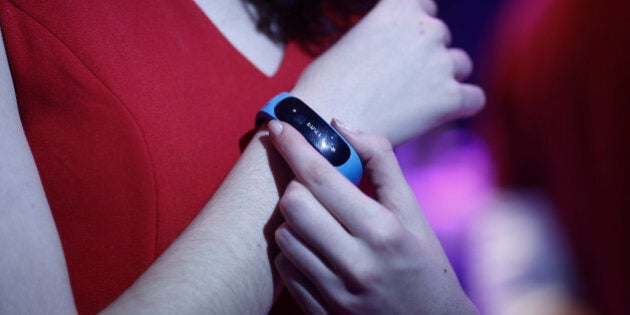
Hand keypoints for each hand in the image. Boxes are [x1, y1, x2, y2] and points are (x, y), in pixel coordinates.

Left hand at [267, 119, 477, 313]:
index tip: (278, 125)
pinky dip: (294, 250)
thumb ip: (381, 163)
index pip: (321, 178)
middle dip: (297, 186)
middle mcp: (356, 262)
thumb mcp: (412, 212)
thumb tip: (340, 125)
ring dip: (295, 219)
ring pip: (285, 235)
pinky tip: (317, 249)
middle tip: (314, 187)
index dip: (294, 145)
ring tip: (320, 221)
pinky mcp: (320, 311)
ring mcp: (335, 292)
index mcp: (383, 230)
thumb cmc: (424, 262)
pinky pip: (285, 268)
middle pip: (293, 204)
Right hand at [292, 0, 483, 145]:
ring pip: (461, 65)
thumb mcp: (352, 42)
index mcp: (399, 8)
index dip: (414, 30)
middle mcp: (426, 29)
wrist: (324, 123)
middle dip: (427, 57)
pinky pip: (475, 98)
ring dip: (443, 79)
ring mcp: (441, 63)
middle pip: (442, 38)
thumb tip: (393, 55)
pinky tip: (438, 116)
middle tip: (400, 84)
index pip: (424, 7)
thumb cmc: (326, 86)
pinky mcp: (450, 98)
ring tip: (412, 102)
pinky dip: (461, 106)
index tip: (401, 50)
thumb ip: (382, 38)